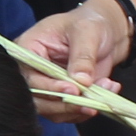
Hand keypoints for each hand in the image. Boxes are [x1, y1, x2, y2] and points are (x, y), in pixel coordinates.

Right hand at [15, 0, 126, 124]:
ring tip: (105, 88)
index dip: (49, 87)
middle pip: (38, 99)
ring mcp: (48, 86)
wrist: (106, 30)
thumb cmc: (89, 22)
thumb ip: (82, 56)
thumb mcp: (86, 32)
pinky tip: (107, 90)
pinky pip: (70, 112)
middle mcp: (33, 71)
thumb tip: (80, 80)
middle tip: (88, 104)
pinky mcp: (63, 97)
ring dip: (80, 107)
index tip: (73, 89)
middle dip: (64, 104)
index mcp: (28, 49)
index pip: (29, 77)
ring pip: (54, 110)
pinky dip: (89, 108)